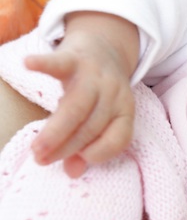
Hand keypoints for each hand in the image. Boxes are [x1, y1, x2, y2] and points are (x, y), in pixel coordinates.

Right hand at [26, 11, 138, 177]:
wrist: (105, 47)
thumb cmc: (98, 93)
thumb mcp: (102, 118)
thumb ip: (90, 144)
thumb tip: (73, 172)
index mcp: (125, 109)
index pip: (119, 137)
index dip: (99, 153)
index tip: (74, 162)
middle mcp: (114, 93)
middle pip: (93, 124)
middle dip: (69, 146)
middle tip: (43, 160)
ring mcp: (95, 74)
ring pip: (77, 105)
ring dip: (56, 129)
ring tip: (37, 147)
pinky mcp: (75, 57)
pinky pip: (60, 63)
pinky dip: (44, 64)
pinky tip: (28, 65)